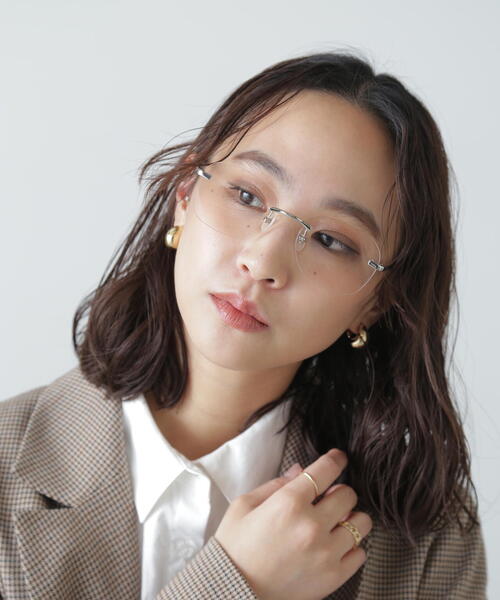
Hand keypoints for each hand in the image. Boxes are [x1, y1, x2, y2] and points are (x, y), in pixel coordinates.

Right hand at [214, 449, 371, 599]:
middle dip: (339, 491)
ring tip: (335, 523)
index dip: (336, 460)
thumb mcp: (245, 505)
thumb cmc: (234, 547)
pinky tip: (333, 546)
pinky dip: (351, 547)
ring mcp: (325, 553)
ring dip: (350, 518)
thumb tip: (301, 471)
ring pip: (361, 523)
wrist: (232, 591)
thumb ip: (276, 484)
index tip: (339, 458)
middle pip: (348, 495)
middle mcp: (311, 526)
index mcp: (288, 502)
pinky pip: (360, 553)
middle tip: (328, 497)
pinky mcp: (333, 577)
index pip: (326, 470)